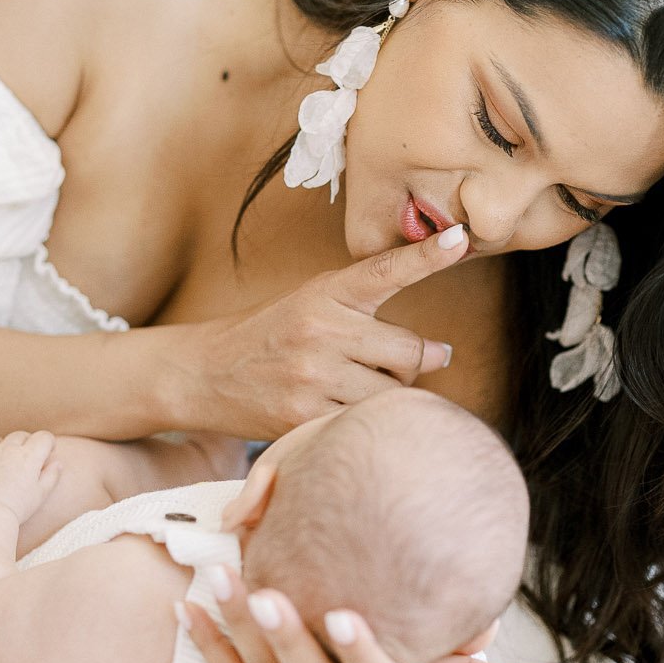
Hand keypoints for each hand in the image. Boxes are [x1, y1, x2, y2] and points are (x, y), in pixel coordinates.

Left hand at [0, 429, 64, 522]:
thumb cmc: (18, 508)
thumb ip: (51, 476)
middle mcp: (6, 449)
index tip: (48, 454)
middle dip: (25, 442)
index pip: (43, 437)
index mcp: (28, 455)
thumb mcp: (42, 495)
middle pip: (19, 435)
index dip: (48, 444)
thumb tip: (58, 463)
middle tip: (26, 457)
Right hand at [181, 224, 471, 439]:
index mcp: (325, 293)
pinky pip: (366, 423)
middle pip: (410, 352)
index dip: (426, 257)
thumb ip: (367, 313)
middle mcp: (322, 330)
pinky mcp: (304, 416)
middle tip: (400, 363)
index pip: (385, 271)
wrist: (202, 374)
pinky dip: (366, 421)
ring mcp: (313, 375)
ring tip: (361, 387)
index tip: (460, 239)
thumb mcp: (310, 302)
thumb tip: (441, 353)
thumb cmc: (269, 336)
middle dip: (415, 362)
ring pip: (394, 393)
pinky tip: (343, 410)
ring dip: (390, 395)